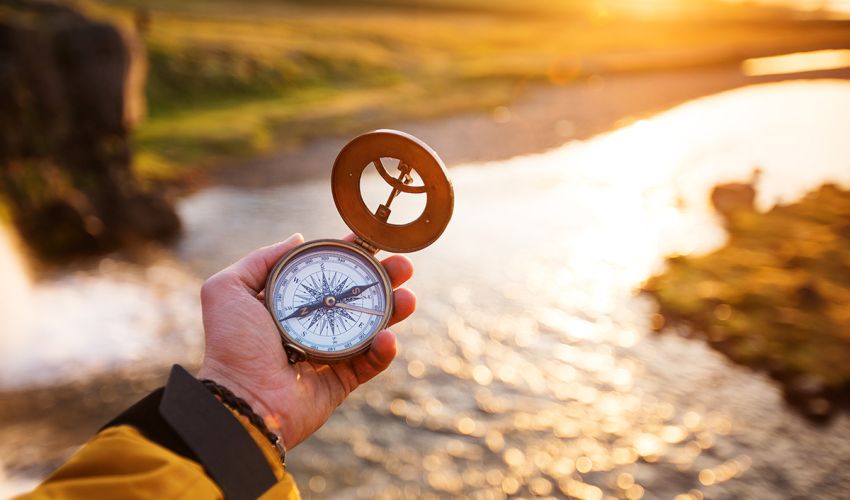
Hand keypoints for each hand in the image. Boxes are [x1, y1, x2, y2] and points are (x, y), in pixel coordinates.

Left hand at [196, 233, 415, 449]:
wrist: (242, 398)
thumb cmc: (233, 344)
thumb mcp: (228, 289)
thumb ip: (261, 259)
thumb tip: (298, 238)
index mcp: (289, 303)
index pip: (327, 273)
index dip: (351, 256)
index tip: (372, 241)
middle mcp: (312, 325)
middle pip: (356, 296)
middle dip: (384, 279)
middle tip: (404, 267)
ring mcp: (329, 354)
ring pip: (371, 327)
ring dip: (394, 310)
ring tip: (408, 298)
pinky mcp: (341, 381)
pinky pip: (370, 363)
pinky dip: (383, 350)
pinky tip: (387, 337)